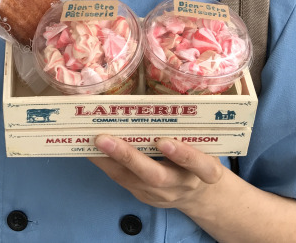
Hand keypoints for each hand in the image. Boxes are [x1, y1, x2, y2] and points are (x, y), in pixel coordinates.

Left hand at [89, 135, 225, 212]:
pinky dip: (106, 163)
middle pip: (155, 176)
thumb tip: (158, 98)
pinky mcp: (144, 197)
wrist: (198, 194)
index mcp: (205, 171)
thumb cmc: (199, 156)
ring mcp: (161, 195)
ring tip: (90, 139)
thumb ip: (188, 129)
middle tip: (104, 138)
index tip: (164, 142)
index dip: (184, 155)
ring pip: (132, 180)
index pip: (200, 165)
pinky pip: (122, 180)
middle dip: (128, 157)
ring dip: (108, 159)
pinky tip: (92, 149)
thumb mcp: (205, 144)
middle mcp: (182, 185)